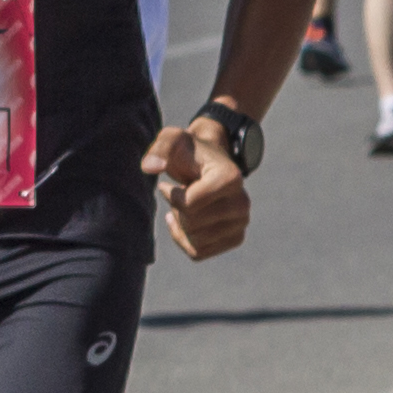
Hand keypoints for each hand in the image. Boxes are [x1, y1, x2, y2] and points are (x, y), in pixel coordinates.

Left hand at [141, 119, 251, 262]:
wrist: (206, 163)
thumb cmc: (188, 151)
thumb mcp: (173, 139)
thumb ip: (160, 149)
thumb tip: (150, 168)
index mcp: (231, 178)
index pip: (189, 205)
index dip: (172, 196)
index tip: (172, 183)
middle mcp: (242, 203)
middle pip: (191, 224)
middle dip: (176, 209)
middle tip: (181, 193)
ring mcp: (241, 223)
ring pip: (194, 241)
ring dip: (180, 224)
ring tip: (186, 205)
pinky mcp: (235, 238)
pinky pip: (198, 253)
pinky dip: (184, 241)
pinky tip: (185, 222)